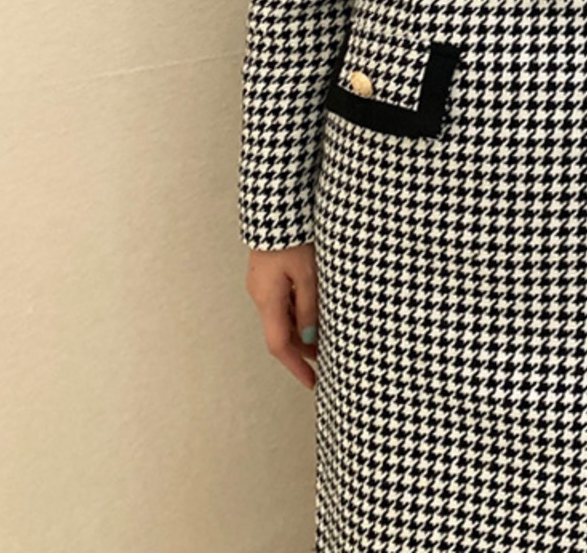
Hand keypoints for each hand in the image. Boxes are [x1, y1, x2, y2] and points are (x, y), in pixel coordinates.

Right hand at [246, 242, 319, 388]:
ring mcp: (261, 282)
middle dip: (302, 351)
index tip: (313, 383)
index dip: (296, 368)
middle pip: (279, 333)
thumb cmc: (294, 236)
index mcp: (267, 299)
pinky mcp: (268, 271)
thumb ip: (309, 309)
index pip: (278, 346)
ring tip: (326, 337)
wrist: (276, 204)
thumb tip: (308, 340)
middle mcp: (259, 294)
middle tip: (326, 361)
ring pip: (281, 317)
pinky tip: (314, 310)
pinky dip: (297, 312)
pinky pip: (281, 300)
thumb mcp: (307, 275)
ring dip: (301, 331)